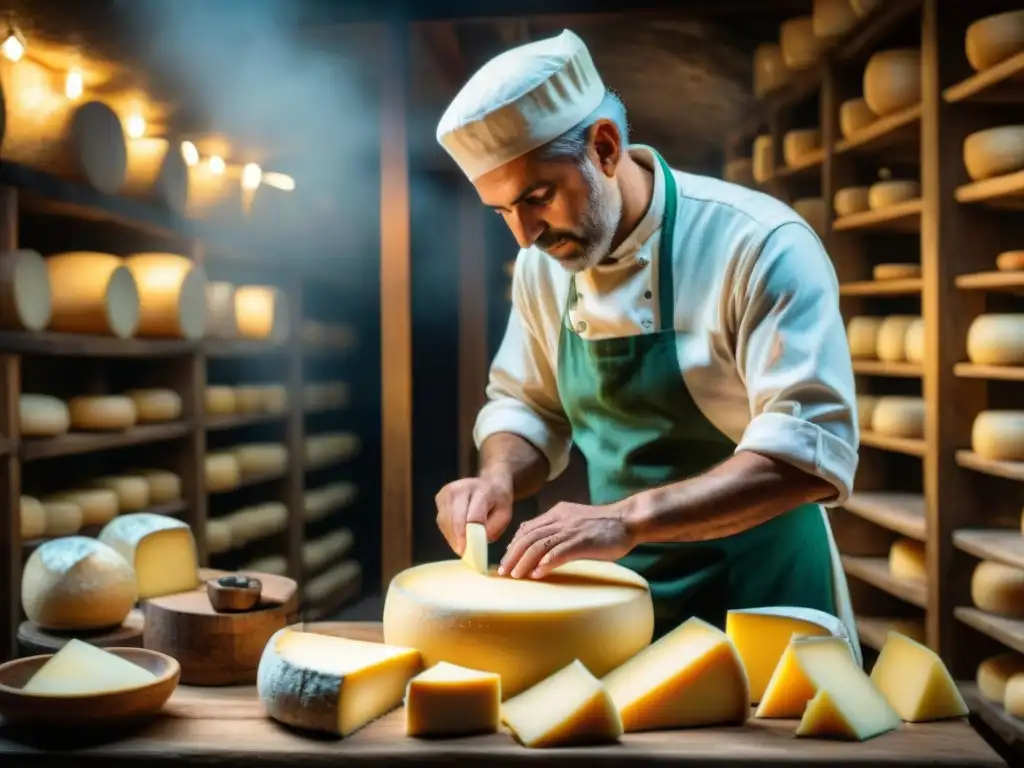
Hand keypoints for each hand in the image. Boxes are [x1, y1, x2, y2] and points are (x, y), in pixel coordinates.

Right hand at [435, 474, 512, 555]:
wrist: (489, 484)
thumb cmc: (498, 503)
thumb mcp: (504, 516)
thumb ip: (492, 529)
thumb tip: (475, 544)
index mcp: (483, 490)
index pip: (474, 515)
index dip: (470, 535)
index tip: (467, 551)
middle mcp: (462, 487)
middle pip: (455, 518)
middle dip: (458, 538)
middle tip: (462, 553)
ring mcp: (448, 491)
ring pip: (445, 520)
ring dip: (452, 536)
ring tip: (462, 546)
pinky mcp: (440, 497)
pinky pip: (441, 520)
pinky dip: (448, 531)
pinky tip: (458, 535)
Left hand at [498, 501, 638, 579]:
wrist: (628, 520)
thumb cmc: (604, 526)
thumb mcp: (575, 522)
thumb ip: (559, 531)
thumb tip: (541, 551)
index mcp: (557, 513)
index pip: (527, 528)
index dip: (514, 544)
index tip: (507, 560)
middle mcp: (560, 519)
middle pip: (528, 537)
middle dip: (513, 555)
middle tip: (503, 572)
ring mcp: (571, 530)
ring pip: (539, 545)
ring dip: (524, 561)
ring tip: (516, 576)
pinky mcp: (582, 541)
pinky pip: (559, 552)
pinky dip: (546, 564)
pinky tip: (537, 574)